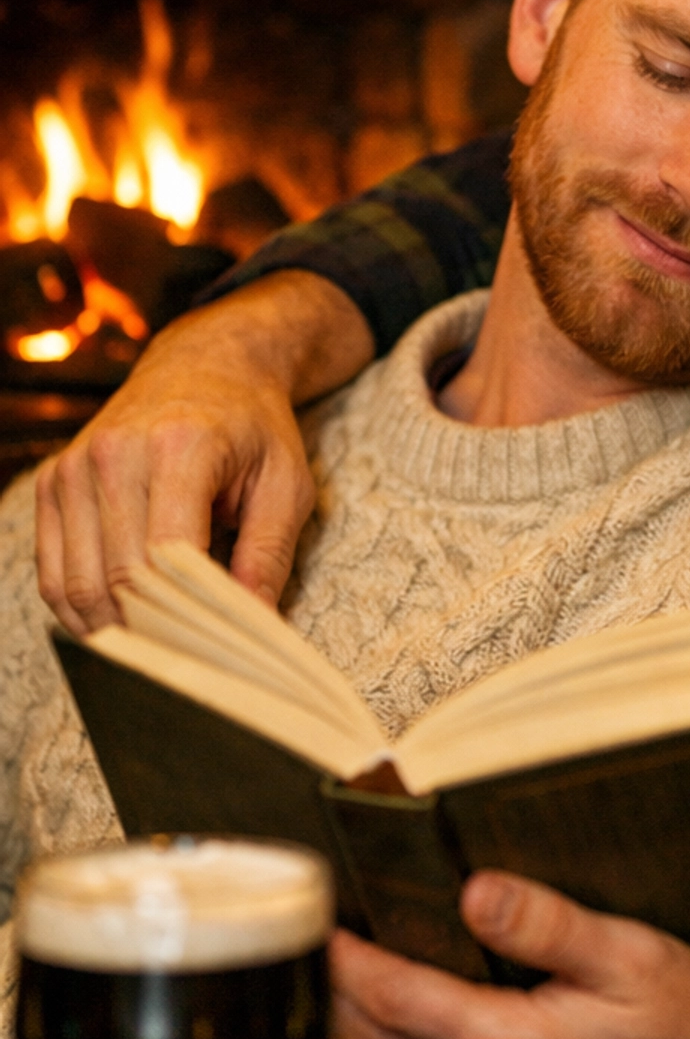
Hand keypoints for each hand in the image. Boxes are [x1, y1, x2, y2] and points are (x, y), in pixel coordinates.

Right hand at [34, 271, 370, 635]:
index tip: (214, 656)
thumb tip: (252, 628)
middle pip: (113, 580)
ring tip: (156, 655)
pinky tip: (120, 625)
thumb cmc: (254, 429)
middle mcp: (113, 455)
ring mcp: (73, 468)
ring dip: (111, 630)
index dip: (183, 618)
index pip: (161, 559)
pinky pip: (53, 572)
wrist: (206, 366)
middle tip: (188, 672)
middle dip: (150, 635)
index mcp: (178, 448)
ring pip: (74, 585)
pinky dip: (81, 610)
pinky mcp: (53, 483)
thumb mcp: (286, 485)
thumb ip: (269, 556)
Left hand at [332, 870, 689, 1038]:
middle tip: (311, 933)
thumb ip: (547, 924)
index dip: (346, 955)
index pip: (395, 998)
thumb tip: (472, 893)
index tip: (322, 914)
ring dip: (345, 1028)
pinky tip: (372, 1037)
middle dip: (332, 987)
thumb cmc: (685, 1025)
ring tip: (330, 975)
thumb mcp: (631, 955)